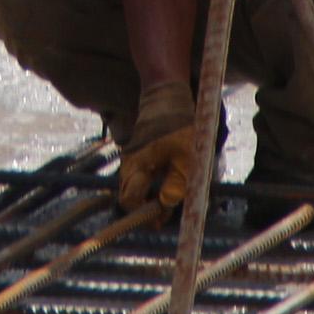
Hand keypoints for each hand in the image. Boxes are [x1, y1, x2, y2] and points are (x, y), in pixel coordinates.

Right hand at [116, 79, 197, 212]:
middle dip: (144, 206)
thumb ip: (177, 183)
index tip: (161, 218)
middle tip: (165, 208)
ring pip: (132, 185)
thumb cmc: (179, 125)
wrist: (166, 95)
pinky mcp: (136, 151)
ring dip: (147, 194)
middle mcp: (129, 163)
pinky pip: (137, 175)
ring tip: (168, 191)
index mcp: (138, 165)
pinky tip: (165, 176)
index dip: (144, 213)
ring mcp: (131, 156)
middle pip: (128, 195)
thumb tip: (166, 205)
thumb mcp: (186, 157)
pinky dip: (148, 182)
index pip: (129, 200)